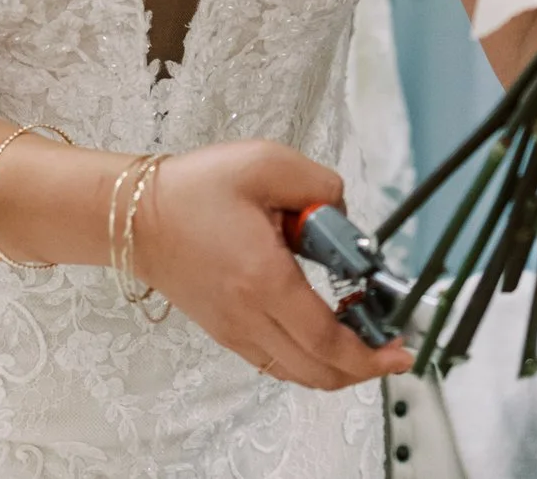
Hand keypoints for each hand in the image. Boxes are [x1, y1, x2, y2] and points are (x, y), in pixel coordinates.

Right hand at [130, 140, 410, 390]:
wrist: (133, 215)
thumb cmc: (196, 187)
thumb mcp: (265, 163)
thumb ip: (320, 185)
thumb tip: (344, 218)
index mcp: (262, 279)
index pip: (326, 339)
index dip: (371, 354)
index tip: (402, 349)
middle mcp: (248, 316)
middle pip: (317, 371)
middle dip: (364, 367)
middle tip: (392, 346)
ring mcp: (234, 330)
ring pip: (297, 373)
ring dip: (337, 366)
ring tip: (363, 335)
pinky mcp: (224, 331)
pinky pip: (276, 362)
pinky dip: (308, 360)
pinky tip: (323, 333)